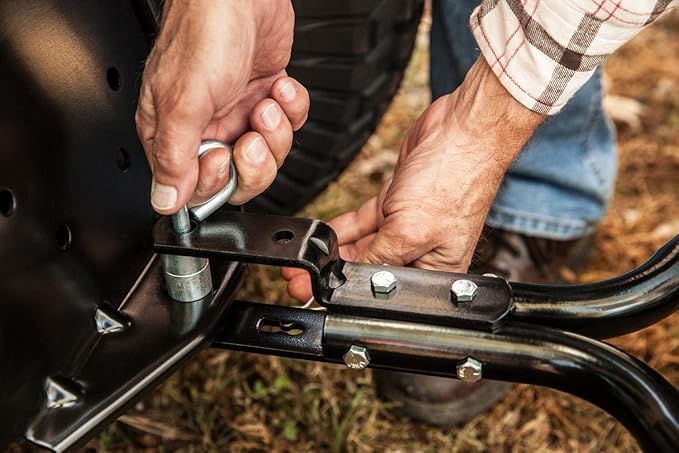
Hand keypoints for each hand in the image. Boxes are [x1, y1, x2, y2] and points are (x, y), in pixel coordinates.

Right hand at [136, 0, 308, 212]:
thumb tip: (165, 202)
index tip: (224, 154)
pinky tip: (279, 86)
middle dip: (255, 162)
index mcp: (172, 131)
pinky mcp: (265, 97)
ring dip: (275, 132)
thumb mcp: (184, 101)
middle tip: (253, 134)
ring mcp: (238, 112)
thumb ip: (175, 157)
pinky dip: (291, 108)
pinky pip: (287, 125)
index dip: (218, 181)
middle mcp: (205, 126)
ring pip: (267, 154)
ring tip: (267, 101)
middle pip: (238, 178)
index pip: (196, 188)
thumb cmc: (205, 32)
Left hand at [283, 57, 542, 300]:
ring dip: (335, 252)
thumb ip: (378, 257)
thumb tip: (349, 278)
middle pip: (372, 270)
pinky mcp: (397, 201)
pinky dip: (343, 229)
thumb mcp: (409, 231)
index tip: (322, 293)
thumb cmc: (456, 179)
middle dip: (337, 274)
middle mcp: (423, 251)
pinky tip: (323, 236)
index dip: (353, 292)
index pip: (387, 291)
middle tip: (303, 279)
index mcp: (436, 270)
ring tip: (306, 261)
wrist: (461, 129)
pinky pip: (363, 222)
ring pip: (364, 246)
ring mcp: (408, 224)